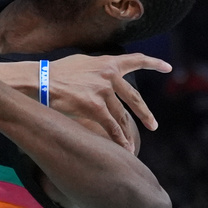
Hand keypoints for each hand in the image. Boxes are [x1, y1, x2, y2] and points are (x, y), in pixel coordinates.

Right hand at [47, 53, 170, 150]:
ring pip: (122, 116)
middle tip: (153, 125)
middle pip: (134, 98)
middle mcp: (109, 75)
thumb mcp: (82, 62)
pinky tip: (123, 148)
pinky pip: (111, 126)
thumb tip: (105, 76)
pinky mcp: (95, 106)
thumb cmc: (55, 72)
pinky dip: (118, 138)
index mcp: (107, 62)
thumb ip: (98, 69)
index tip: (168, 68)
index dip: (154, 64)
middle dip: (145, 114)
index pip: (136, 60)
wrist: (40, 80)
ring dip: (128, 133)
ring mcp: (103, 91)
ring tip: (132, 146)